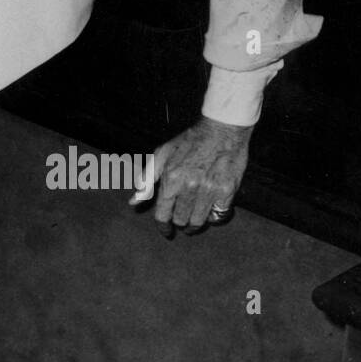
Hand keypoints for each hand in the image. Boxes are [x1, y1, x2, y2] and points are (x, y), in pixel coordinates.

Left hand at [132, 116, 251, 235]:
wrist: (221, 130)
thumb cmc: (189, 141)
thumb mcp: (161, 154)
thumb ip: (147, 179)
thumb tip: (133, 202)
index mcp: (171, 179)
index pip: (162, 214)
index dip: (163, 227)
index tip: (166, 231)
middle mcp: (189, 187)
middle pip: (181, 220)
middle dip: (179, 222)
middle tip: (182, 219)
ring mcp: (209, 190)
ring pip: (199, 221)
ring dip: (195, 222)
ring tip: (195, 217)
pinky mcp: (227, 191)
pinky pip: (219, 215)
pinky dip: (214, 215)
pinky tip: (211, 208)